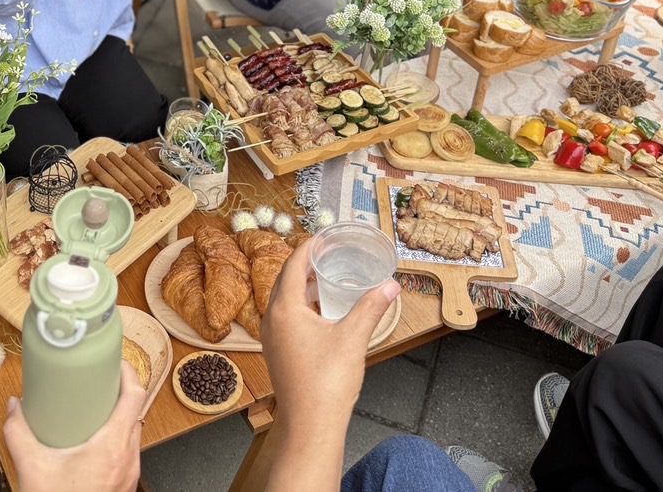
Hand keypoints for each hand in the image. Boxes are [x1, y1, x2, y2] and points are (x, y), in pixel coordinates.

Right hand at [3, 362, 144, 491]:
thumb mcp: (31, 467)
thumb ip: (18, 432)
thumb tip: (15, 406)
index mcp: (112, 447)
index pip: (134, 397)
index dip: (128, 372)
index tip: (114, 361)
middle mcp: (128, 459)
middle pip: (135, 412)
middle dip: (119, 392)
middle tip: (99, 380)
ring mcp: (129, 475)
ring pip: (133, 433)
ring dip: (119, 416)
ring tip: (96, 407)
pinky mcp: (124, 486)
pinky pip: (127, 452)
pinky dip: (116, 438)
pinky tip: (94, 440)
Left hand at [262, 245, 400, 442]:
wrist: (311, 425)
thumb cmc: (328, 382)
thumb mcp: (353, 338)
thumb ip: (371, 307)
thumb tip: (391, 285)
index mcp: (284, 310)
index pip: (292, 266)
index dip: (308, 248)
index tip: (323, 237)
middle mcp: (271, 320)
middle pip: (285, 281)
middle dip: (306, 266)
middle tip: (329, 254)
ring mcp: (272, 339)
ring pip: (285, 302)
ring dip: (304, 287)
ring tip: (327, 278)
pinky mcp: (277, 353)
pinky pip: (287, 319)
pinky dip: (302, 307)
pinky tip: (322, 313)